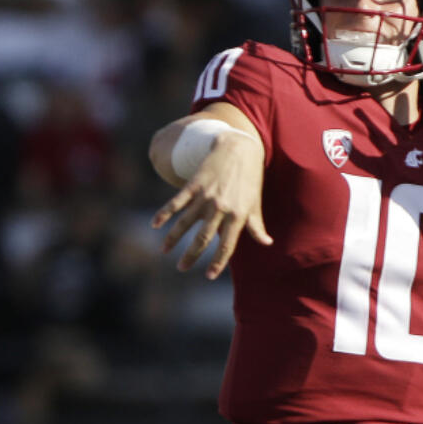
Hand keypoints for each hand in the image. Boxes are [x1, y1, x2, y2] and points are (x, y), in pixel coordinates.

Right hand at [151, 130, 271, 278]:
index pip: (227, 245)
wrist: (239, 148)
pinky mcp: (194, 184)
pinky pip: (177, 202)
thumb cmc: (250, 178)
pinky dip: (165, 213)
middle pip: (203, 238)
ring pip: (186, 222)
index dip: (218, 262)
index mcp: (238, 215)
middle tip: (182, 268)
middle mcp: (221, 208)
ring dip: (173, 238)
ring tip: (164, 251)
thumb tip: (267, 243)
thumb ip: (257, 225)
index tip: (209, 276)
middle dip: (191, 255)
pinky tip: (156, 224)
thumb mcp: (255, 202)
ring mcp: (206, 196)